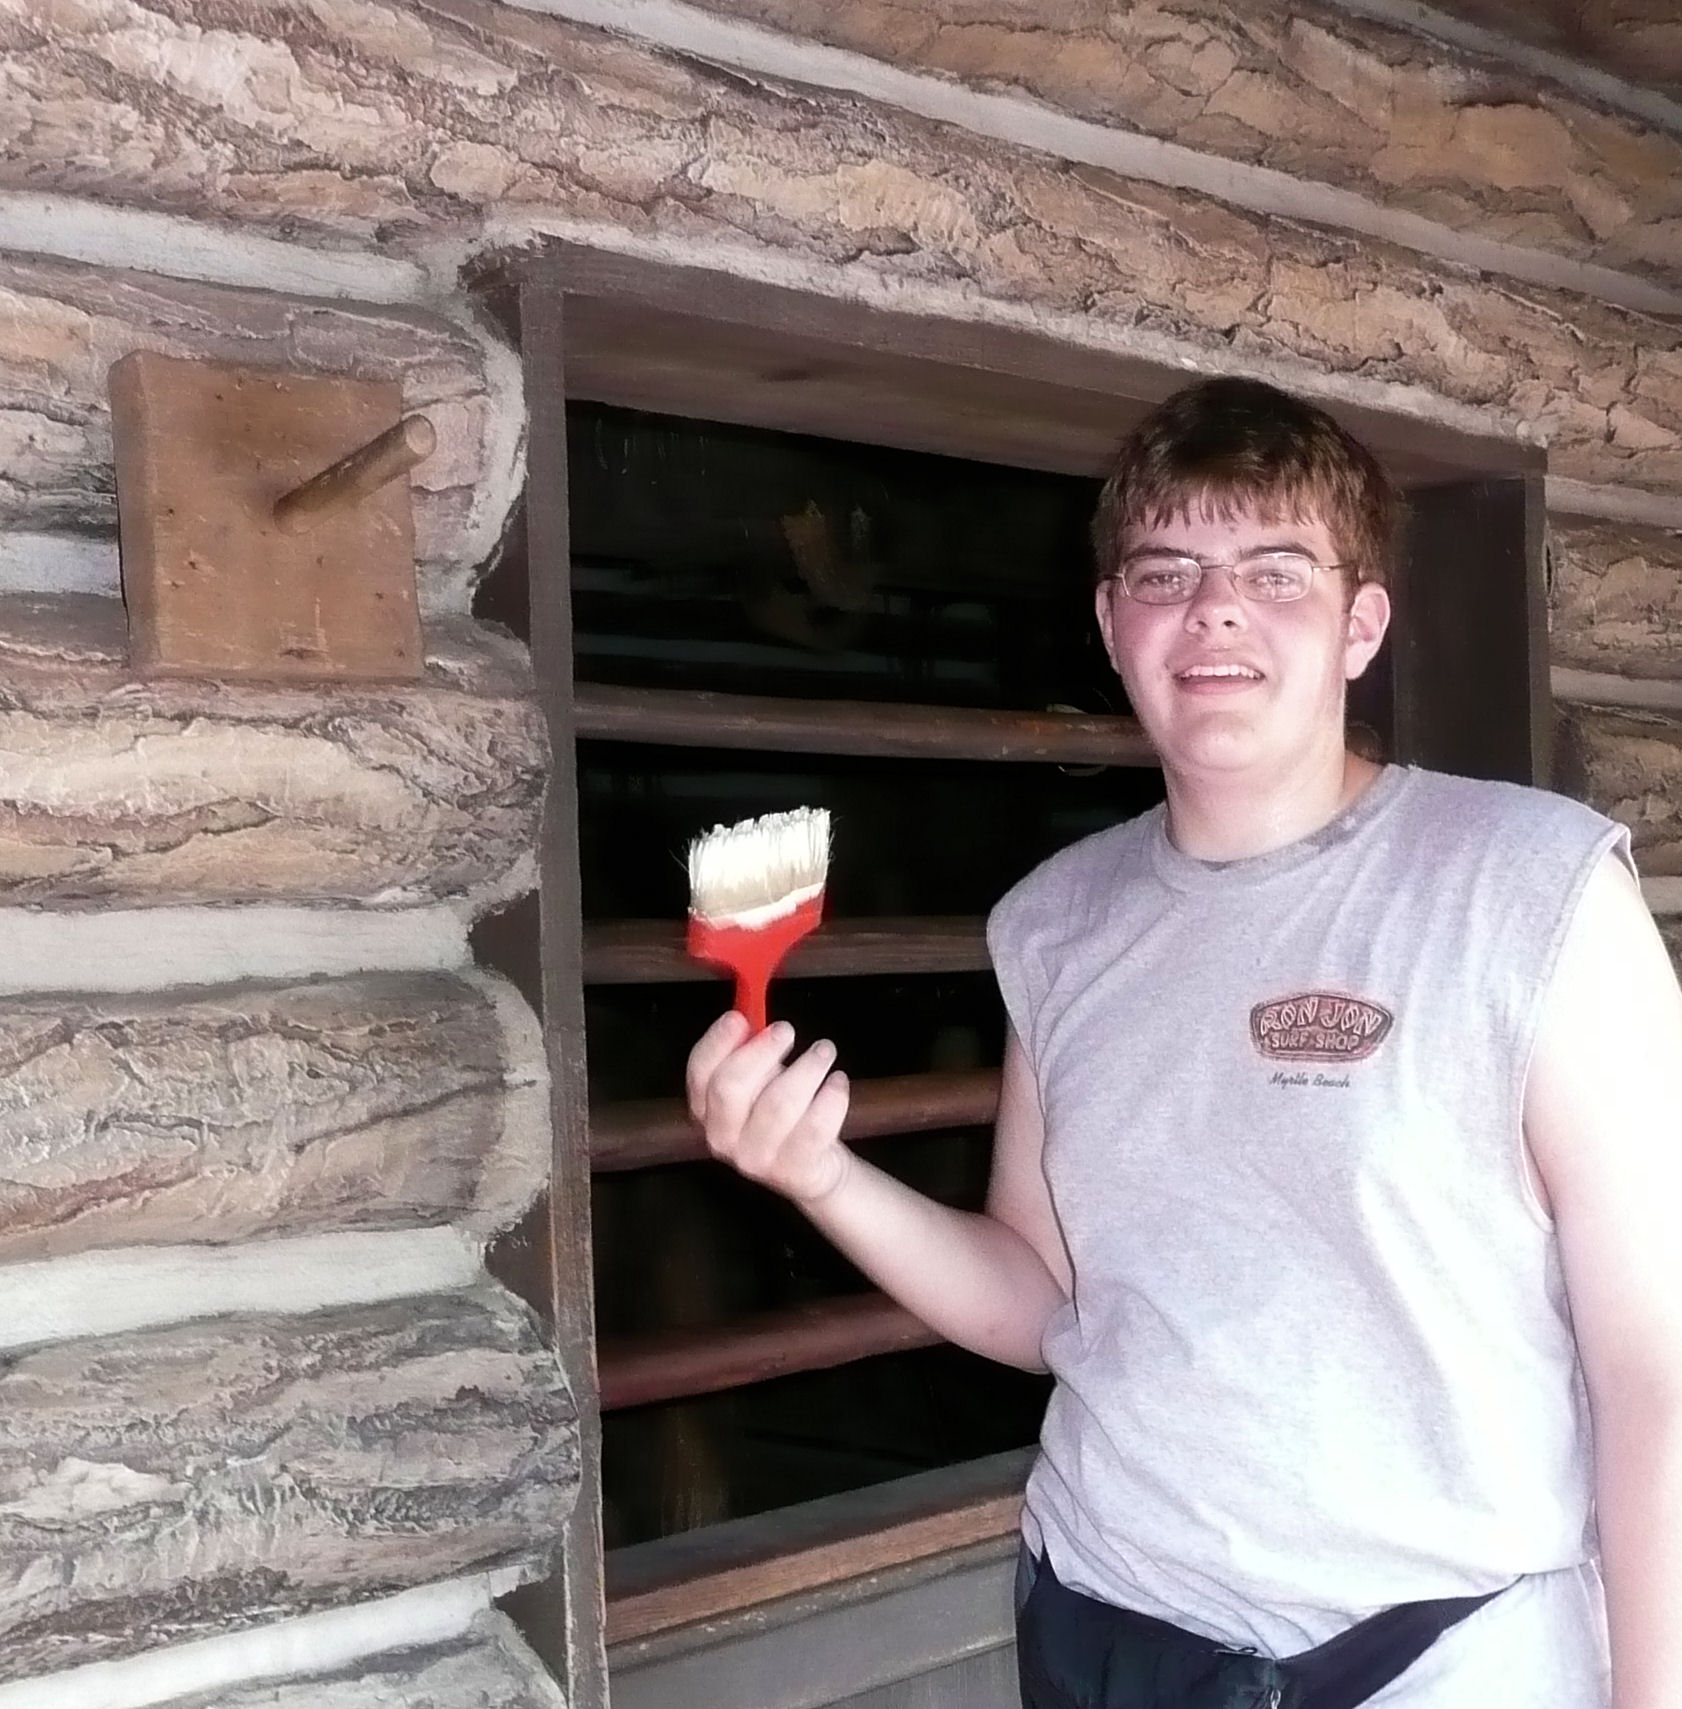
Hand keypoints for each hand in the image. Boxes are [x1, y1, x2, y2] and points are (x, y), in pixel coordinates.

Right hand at [686, 1013, 852, 1206]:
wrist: (811, 1168)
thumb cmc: (783, 1116)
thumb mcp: (759, 1080)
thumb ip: (752, 1050)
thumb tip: (754, 1016)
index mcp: (706, 1109)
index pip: (699, 1071)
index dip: (717, 1040)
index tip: (740, 1017)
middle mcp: (723, 1137)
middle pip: (730, 1086)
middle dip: (761, 1050)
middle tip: (786, 1031)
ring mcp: (757, 1158)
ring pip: (779, 1102)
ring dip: (807, 1067)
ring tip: (823, 1051)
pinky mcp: (793, 1170)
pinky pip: (815, 1126)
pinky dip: (832, 1097)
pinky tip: (837, 1083)